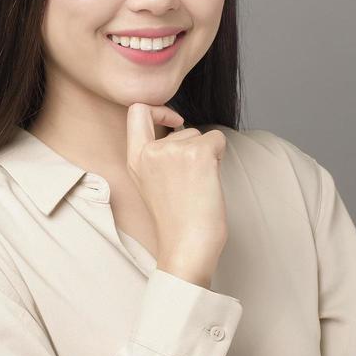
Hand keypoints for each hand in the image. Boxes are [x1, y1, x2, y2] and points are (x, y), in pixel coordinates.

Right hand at [125, 103, 229, 283]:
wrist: (187, 246)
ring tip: (198, 187)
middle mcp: (150, 151)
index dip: (158, 109)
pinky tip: (209, 182)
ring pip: (201, 136)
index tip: (174, 122)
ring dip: (207, 156)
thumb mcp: (152, 183)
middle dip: (195, 148)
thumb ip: (157, 156)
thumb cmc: (176, 222)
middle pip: (182, 129)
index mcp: (135, 158)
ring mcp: (173, 150)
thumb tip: (180, 131)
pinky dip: (220, 157)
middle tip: (191, 181)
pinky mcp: (198, 153)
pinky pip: (218, 140)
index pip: (137, 110)